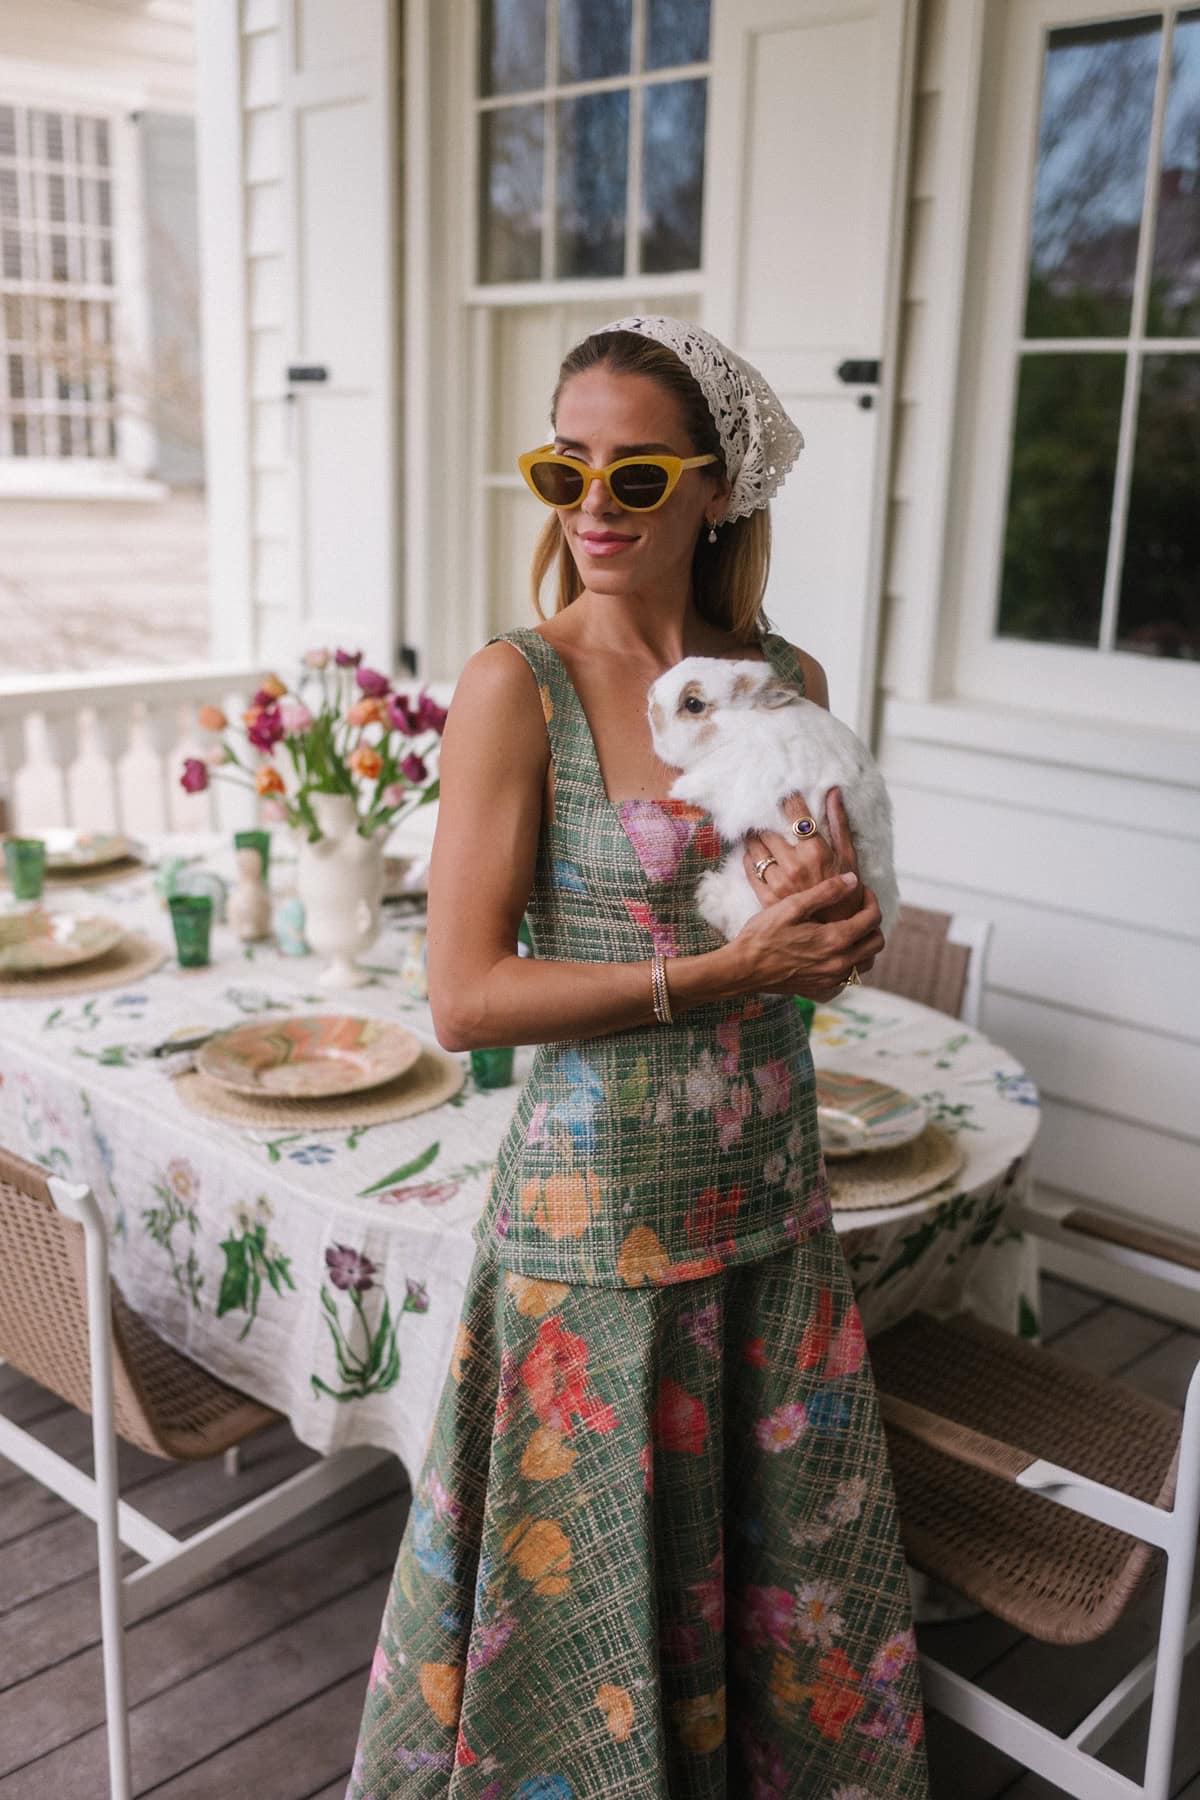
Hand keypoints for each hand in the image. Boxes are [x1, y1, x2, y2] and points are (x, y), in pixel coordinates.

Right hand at [729, 871, 883, 1002]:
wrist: (743, 969)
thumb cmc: (763, 935)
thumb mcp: (792, 906)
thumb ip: (826, 892)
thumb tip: (853, 880)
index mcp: (834, 939)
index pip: (872, 919)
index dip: (871, 901)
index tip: (861, 892)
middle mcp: (838, 963)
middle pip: (876, 943)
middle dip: (872, 923)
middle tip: (858, 909)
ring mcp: (831, 979)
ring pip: (866, 962)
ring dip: (864, 944)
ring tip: (850, 929)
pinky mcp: (822, 988)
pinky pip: (850, 977)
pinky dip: (851, 962)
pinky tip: (835, 950)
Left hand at [742, 787, 873, 958]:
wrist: (835, 934)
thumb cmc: (846, 894)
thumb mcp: (848, 858)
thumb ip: (840, 823)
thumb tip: (834, 791)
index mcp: (816, 852)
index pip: (796, 814)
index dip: (788, 800)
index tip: (782, 792)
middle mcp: (794, 864)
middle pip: (768, 830)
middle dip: (764, 820)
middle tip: (761, 813)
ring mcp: (778, 882)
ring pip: (755, 848)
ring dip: (754, 837)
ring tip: (756, 833)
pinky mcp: (766, 897)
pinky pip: (749, 870)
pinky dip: (749, 859)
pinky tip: (754, 855)